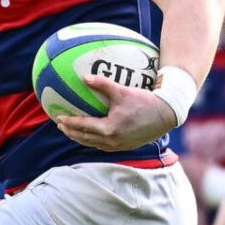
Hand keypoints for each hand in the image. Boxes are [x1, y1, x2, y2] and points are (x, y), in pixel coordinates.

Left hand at [55, 75, 175, 151]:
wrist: (166, 114)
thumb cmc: (145, 101)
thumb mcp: (122, 91)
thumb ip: (102, 84)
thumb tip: (84, 77)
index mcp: (109, 129)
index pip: (83, 126)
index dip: (69, 122)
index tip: (58, 117)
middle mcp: (113, 141)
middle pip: (85, 139)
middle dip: (71, 132)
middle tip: (60, 125)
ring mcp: (120, 146)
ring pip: (94, 144)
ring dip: (81, 138)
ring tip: (72, 131)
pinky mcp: (127, 146)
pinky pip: (104, 146)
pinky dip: (94, 141)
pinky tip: (92, 135)